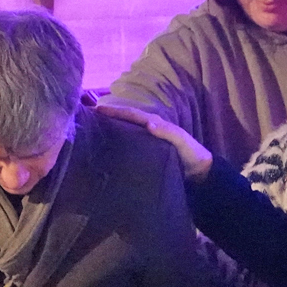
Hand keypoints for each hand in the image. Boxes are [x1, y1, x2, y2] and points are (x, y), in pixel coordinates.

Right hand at [97, 104, 212, 181]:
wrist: (200, 175)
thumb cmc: (192, 155)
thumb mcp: (183, 142)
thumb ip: (168, 132)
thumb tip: (148, 124)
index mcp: (155, 124)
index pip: (131, 115)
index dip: (115, 111)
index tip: (97, 110)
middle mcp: (148, 131)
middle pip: (124, 122)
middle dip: (107, 118)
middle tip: (87, 119)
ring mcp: (146, 144)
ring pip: (124, 134)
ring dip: (109, 131)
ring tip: (90, 133)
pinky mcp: (145, 157)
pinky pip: (127, 148)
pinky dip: (116, 146)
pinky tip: (105, 151)